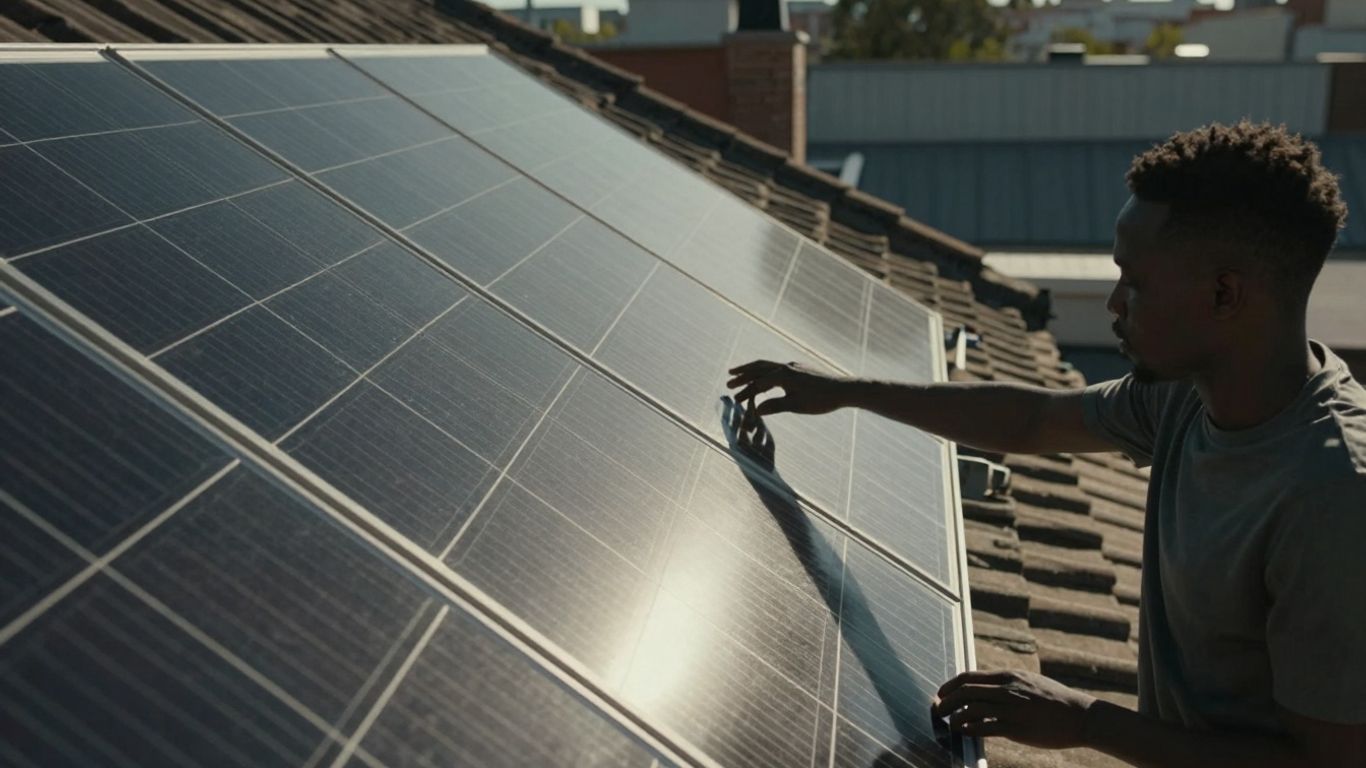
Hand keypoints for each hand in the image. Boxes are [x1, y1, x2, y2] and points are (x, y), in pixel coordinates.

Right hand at [725, 360, 850, 424]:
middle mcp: (786, 367)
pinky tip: (763, 379)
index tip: (735, 401)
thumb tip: (755, 410)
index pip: (759, 383)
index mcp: (784, 375)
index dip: (746, 392)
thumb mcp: (796, 406)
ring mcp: (793, 366)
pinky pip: (776, 368)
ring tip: (739, 375)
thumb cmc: (821, 400)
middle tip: (728, 381)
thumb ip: (775, 406)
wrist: (844, 390)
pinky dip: (764, 372)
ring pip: (767, 366)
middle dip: (743, 374)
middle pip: (759, 368)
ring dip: (752, 371)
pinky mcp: (799, 369)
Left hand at [931, 670, 1096, 748]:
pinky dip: (969, 729)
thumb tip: (985, 687)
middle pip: (965, 692)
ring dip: (954, 717)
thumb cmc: (1054, 700)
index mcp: (1008, 676)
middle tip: (937, 710)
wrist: (1079, 715)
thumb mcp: (1028, 682)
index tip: (941, 694)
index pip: (969, 677)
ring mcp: (1010, 709)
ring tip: (950, 724)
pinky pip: (985, 728)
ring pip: (971, 709)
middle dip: (945, 701)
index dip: (950, 686)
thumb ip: (1007, 683)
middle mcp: (1006, 689)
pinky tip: (964, 732)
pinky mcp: (1016, 728)